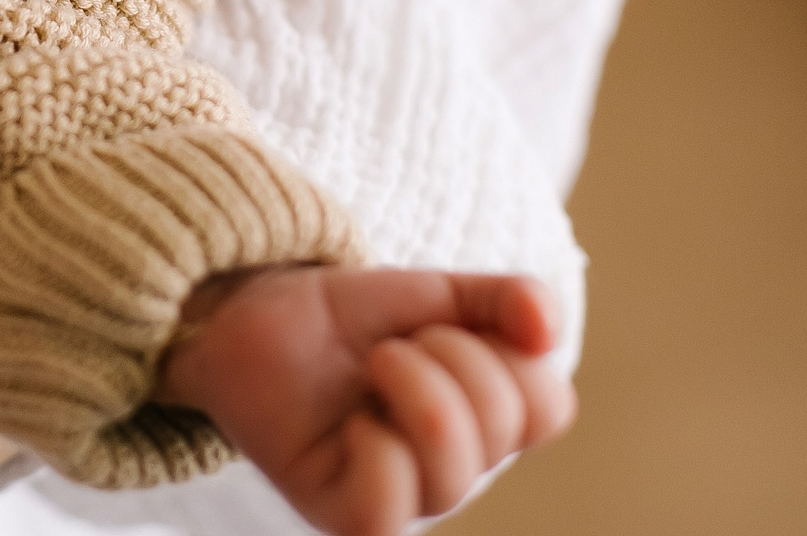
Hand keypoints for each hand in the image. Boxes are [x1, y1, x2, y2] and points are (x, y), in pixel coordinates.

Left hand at [155, 266, 575, 535]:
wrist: (257, 314)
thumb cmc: (350, 319)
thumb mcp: (435, 293)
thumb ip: (501, 300)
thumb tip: (545, 326)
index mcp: (488, 422)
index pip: (548, 405)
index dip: (507, 348)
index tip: (449, 323)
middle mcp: (457, 468)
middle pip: (502, 426)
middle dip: (449, 354)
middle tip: (397, 344)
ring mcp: (407, 498)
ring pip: (451, 471)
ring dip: (412, 389)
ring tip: (376, 367)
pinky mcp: (349, 517)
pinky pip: (387, 506)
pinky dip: (374, 446)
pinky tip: (351, 425)